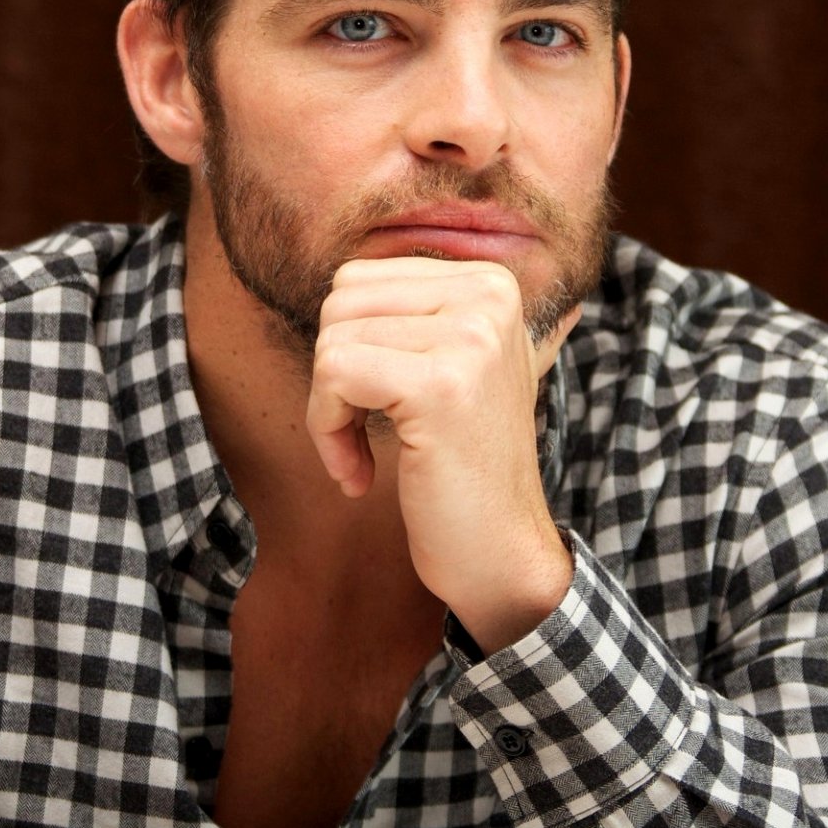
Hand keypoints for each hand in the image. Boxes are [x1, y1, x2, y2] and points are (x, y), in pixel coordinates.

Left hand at [308, 256, 579, 650]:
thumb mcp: (453, 365)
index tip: (375, 404)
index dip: (347, 346)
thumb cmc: (461, 464)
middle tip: (362, 434)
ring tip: (365, 454)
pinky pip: (333, 375)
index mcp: (491, 282)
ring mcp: (471, 338)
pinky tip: (359, 474)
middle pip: (341, 303)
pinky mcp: (441, 385)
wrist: (500, 551)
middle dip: (331, 373)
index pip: (360, 280)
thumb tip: (345, 275)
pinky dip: (328, 432)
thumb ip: (413, 313)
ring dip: (327, 409)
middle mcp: (490, 296)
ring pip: (332, 338)